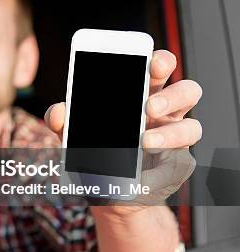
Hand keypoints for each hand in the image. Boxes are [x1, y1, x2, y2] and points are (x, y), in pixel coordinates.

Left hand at [44, 50, 202, 214]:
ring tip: (145, 142)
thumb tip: (58, 111)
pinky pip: (179, 166)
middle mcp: (165, 114)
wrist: (106, 190)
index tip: (152, 62)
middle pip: (187, 92)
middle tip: (148, 106)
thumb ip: (64, 121)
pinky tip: (141, 178)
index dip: (161, 61)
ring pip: (193, 128)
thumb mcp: (74, 135)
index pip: (159, 70)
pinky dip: (159, 173)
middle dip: (173, 95)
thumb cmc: (95, 150)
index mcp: (142, 94)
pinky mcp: (176, 167)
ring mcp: (174, 140)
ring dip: (170, 134)